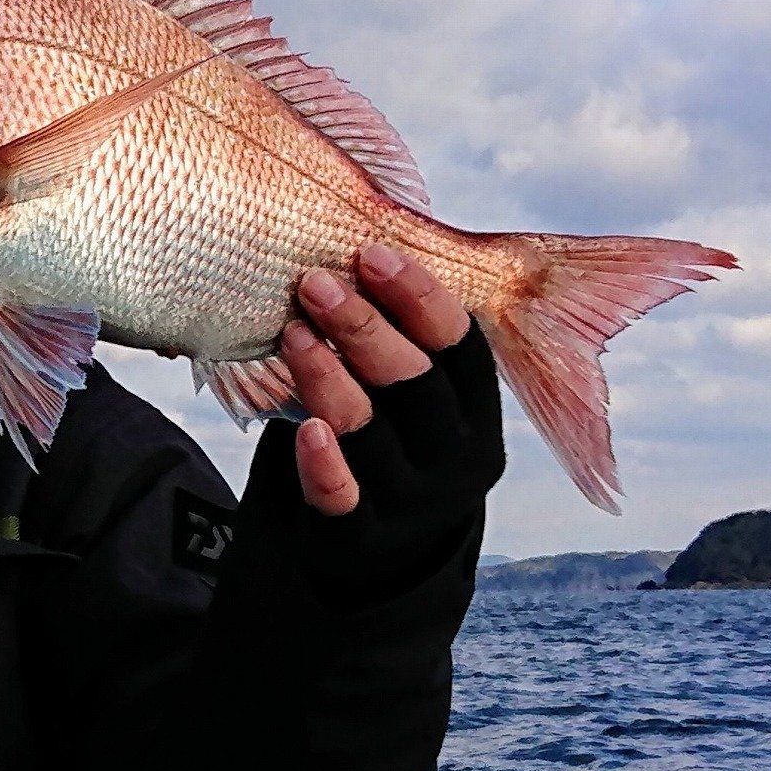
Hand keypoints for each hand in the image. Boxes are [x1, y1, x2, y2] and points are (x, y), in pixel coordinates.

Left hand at [281, 244, 470, 516]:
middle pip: (415, 381)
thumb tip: (368, 220)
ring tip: (292, 332)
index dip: (419, 294)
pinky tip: (304, 427)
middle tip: (314, 281)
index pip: (460, 343)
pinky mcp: (361, 535)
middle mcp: (455, 455)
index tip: (372, 252)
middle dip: (365, 325)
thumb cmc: (398, 434)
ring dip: (328, 374)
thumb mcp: (423, 389)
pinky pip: (342, 499)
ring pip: (370, 429)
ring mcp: (412, 500)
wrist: (387, 551)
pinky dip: (324, 463)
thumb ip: (412, 330)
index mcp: (478, 409)